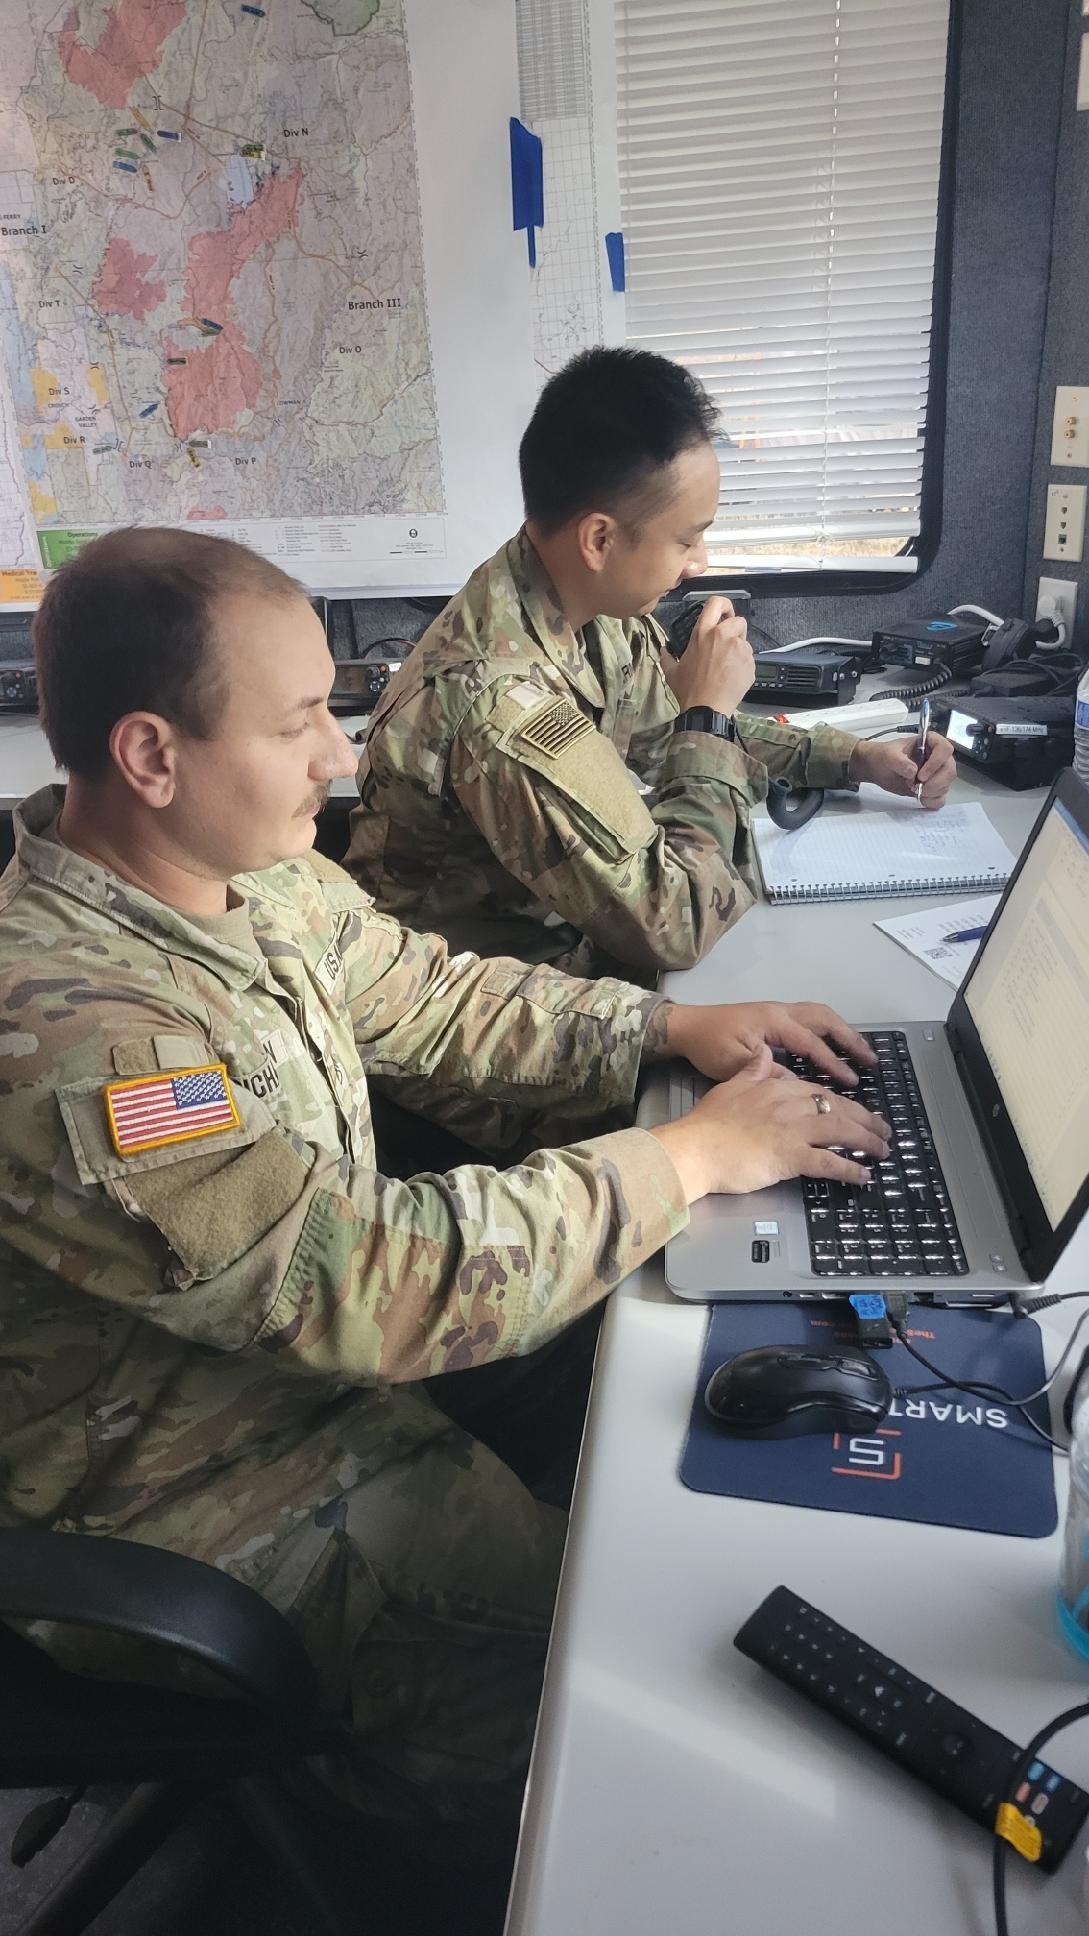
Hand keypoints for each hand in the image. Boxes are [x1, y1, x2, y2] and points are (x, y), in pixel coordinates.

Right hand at [649, 1046, 889, 1201]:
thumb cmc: (708, 1123)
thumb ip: (751, 1070)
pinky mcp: (791, 1156)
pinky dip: (850, 1169)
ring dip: (867, 1142)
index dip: (843, 1103)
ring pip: (841, 1131)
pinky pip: (829, 1162)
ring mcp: (793, 1130)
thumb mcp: (730, 1086)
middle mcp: (791, 1105)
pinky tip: (863, 1176)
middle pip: (839, 1108)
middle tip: (883, 1132)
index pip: (820, 1091)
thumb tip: (763, 1053)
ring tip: (882, 1151)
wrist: (694, 1148)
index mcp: (777, 1086)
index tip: (856, 1112)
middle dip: (866, 1120)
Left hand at [660, 999, 876, 1087]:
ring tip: (861, 1051)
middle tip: (870, 1059)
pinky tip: (835, 1045)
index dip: (832, 1062)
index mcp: (773, 1021)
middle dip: (850, 1038)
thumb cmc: (708, 1044)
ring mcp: (779, 1011)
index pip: (811, 1042)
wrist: (686, 1026)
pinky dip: (828, 1029)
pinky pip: (810, 1018)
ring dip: (842, 1031)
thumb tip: (796, 1085)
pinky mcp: (774, 1017)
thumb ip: (765, 1073)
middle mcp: (781, 1011)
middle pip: (825, 1019)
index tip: (851, 1080)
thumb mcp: (733, 1064)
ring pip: (820, 1014)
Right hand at [663, 595, 754, 716]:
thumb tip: (663, 651)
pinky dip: (743, 667)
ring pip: (745, 642)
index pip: (716, 603)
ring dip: (739, 651)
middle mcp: (723, 636)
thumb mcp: (672, 672)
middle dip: (736, 630)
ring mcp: (739, 649)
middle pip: (739, 621)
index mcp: (703, 633)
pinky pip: (749, 660)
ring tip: (727, 668)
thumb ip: (667, 657)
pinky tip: (732, 678)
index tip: (725, 613)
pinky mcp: (750, 664)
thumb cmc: (689, 690)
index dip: (724, 605)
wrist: (706, 709)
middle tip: (727, 644)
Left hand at [850, 732, 955, 809]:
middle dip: (935, 783)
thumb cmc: (883, 755)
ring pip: (946, 785)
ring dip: (932, 792)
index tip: (921, 774)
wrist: (877, 768)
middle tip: (918, 787)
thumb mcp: (887, 754)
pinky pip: (941, 797)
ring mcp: (936, 773)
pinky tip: (921, 799)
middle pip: (949, 770)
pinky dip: (932, 801)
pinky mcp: (932, 787)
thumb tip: (913, 771)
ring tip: (914, 790)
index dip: (936, 763)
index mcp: (929, 743)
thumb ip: (899, 761)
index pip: (945, 749)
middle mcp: (937, 757)